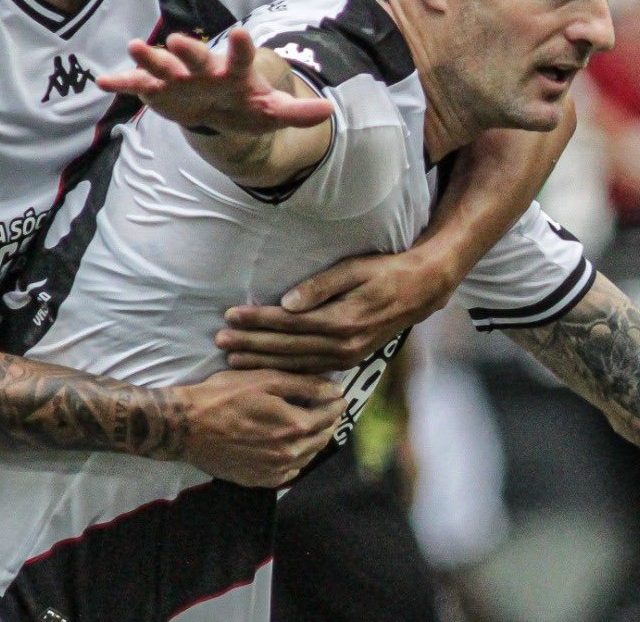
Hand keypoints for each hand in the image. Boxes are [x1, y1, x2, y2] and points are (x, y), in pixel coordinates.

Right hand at [98, 29, 331, 134]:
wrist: (220, 110)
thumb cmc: (246, 106)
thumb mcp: (272, 112)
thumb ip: (297, 112)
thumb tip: (329, 111)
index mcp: (235, 71)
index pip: (242, 57)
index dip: (242, 47)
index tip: (241, 34)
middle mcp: (205, 68)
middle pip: (197, 57)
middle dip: (188, 49)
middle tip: (179, 40)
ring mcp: (180, 77)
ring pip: (164, 65)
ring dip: (151, 57)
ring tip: (135, 47)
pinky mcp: (159, 90)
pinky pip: (139, 86)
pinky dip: (123, 82)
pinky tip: (103, 80)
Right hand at [167, 368, 344, 486]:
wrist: (187, 426)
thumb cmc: (224, 396)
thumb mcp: (266, 380)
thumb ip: (305, 386)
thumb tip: (336, 391)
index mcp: (294, 427)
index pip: (329, 415)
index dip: (337, 403)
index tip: (340, 395)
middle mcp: (288, 454)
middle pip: (322, 438)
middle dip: (330, 421)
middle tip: (330, 409)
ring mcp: (273, 471)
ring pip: (308, 457)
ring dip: (315, 440)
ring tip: (313, 425)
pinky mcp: (258, 480)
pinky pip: (289, 472)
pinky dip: (296, 459)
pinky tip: (291, 447)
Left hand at [217, 249, 454, 373]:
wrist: (419, 291)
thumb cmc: (384, 272)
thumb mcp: (354, 270)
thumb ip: (320, 287)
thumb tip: (286, 302)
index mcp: (341, 320)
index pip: (288, 322)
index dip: (258, 320)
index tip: (231, 315)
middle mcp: (343, 344)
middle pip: (286, 347)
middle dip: (250, 345)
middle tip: (219, 342)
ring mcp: (347, 356)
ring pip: (295, 363)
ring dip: (261, 361)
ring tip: (231, 359)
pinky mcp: (349, 360)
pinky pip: (309, 369)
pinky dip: (283, 370)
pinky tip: (264, 369)